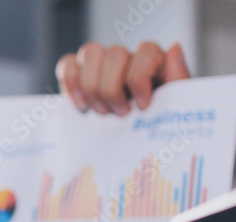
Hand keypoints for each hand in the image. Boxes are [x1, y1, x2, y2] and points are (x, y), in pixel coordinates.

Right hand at [56, 42, 189, 114]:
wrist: (135, 148)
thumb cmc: (156, 126)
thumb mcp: (175, 107)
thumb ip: (178, 78)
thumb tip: (173, 47)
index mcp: (155, 62)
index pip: (145, 50)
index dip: (139, 78)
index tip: (142, 107)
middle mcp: (128, 58)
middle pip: (114, 53)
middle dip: (112, 89)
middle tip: (119, 114)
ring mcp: (101, 65)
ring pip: (90, 52)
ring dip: (91, 86)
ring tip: (100, 111)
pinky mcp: (78, 75)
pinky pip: (67, 64)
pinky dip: (70, 82)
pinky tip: (80, 104)